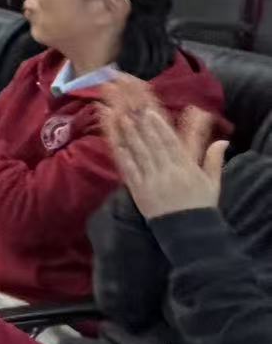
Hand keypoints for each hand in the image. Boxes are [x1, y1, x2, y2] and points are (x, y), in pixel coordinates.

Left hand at [109, 101, 227, 218]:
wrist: (189, 231)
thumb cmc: (201, 205)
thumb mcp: (212, 183)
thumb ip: (214, 160)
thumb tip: (223, 141)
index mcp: (186, 169)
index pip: (171, 144)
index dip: (160, 128)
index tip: (151, 114)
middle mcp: (168, 173)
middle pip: (154, 146)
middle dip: (143, 127)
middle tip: (133, 111)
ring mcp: (152, 182)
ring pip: (140, 155)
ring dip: (131, 137)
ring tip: (124, 121)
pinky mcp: (140, 192)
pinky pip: (130, 172)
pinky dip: (124, 158)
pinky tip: (119, 146)